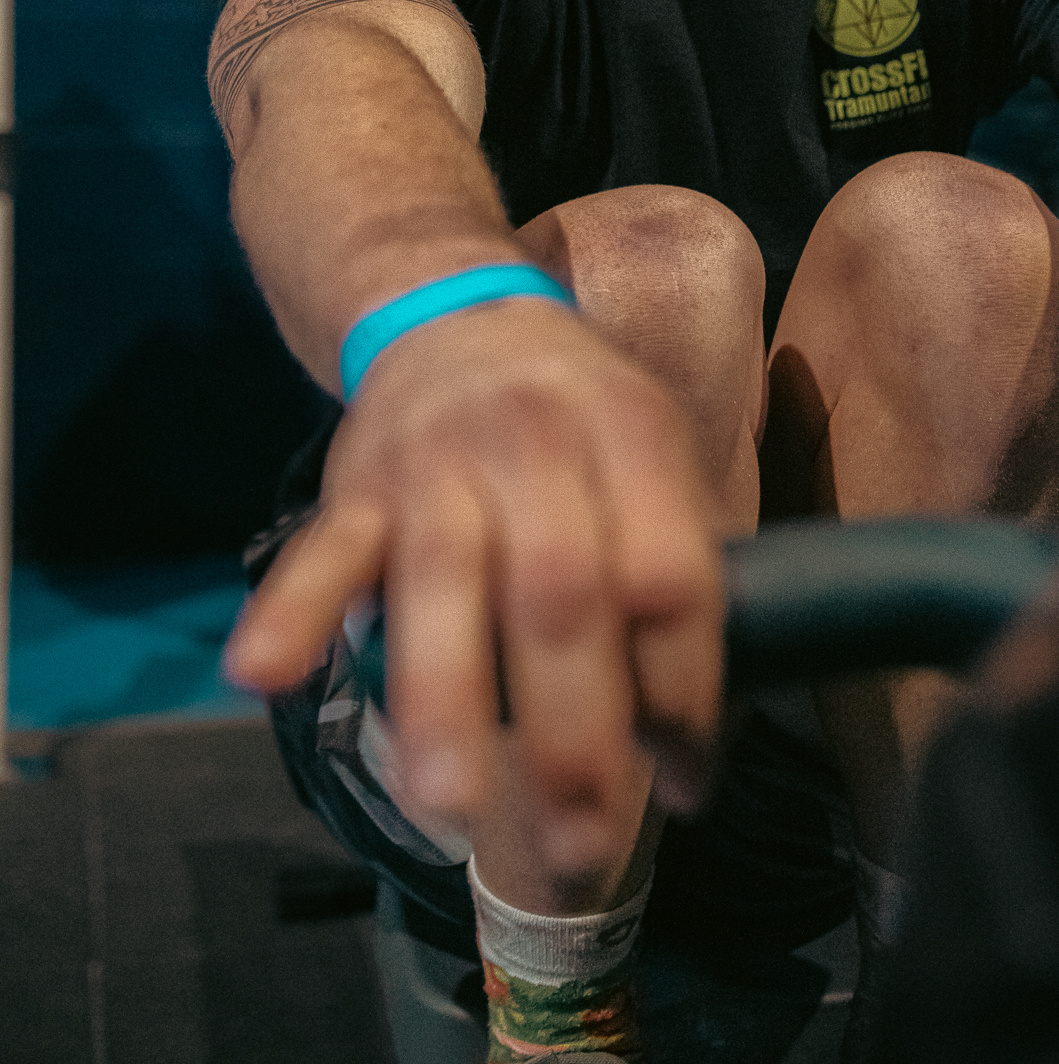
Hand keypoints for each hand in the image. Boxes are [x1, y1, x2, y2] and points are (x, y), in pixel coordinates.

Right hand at [224, 299, 723, 872]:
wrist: (454, 312)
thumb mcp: (651, 451)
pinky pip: (323, 548)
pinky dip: (291, 609)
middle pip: (561, 593)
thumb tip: (690, 729)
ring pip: (443, 580)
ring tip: (456, 809)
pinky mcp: (358, 485)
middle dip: (576, 733)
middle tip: (584, 849)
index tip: (688, 782)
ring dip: (448, 700)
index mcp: (629, 436)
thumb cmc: (576, 412)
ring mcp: (438, 463)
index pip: (669, 575)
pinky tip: (265, 674)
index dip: (686, 689)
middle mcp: (536, 443)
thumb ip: (670, 563)